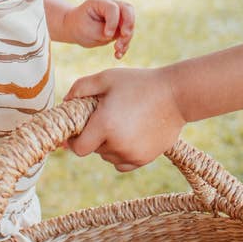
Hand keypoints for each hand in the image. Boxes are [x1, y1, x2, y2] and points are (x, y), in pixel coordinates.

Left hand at [64, 0, 134, 58]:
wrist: (75, 28)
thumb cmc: (79, 26)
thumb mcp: (87, 29)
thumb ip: (105, 32)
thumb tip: (121, 36)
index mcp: (100, 2)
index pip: (113, 8)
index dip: (113, 22)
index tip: (107, 35)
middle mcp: (112, 5)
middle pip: (128, 9)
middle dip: (128, 24)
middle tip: (124, 37)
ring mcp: (118, 15)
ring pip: (130, 23)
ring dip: (126, 38)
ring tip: (117, 50)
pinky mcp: (120, 26)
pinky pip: (127, 34)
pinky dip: (125, 45)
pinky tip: (117, 55)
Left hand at [64, 66, 184, 170]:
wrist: (177, 95)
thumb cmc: (141, 83)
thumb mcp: (109, 77)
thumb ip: (81, 87)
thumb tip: (65, 101)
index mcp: (104, 125)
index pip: (77, 148)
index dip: (74, 141)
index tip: (77, 132)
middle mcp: (117, 144)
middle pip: (94, 150)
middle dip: (96, 136)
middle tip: (108, 117)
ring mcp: (132, 154)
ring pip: (108, 157)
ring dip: (109, 145)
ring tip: (123, 123)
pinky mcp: (144, 158)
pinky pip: (123, 163)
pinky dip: (122, 153)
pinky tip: (131, 135)